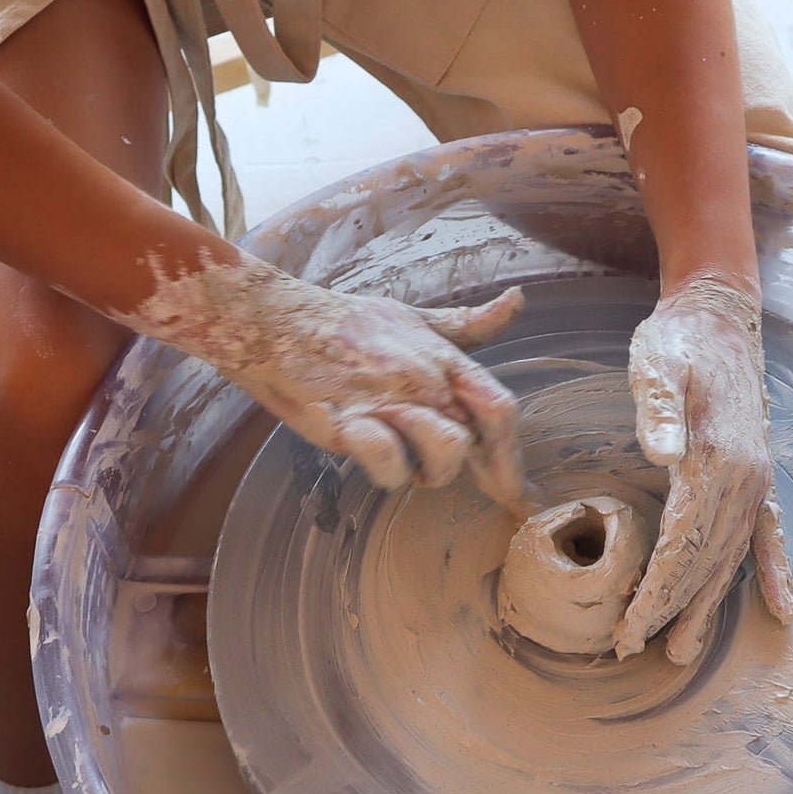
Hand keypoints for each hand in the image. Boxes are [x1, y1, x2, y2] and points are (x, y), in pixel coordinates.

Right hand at [128, 252, 528, 504]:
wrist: (276, 323)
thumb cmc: (346, 324)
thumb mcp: (415, 317)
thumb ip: (468, 324)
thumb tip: (516, 301)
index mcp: (445, 358)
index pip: (499, 407)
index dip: (511, 456)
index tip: (516, 492)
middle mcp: (425, 379)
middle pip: (475, 441)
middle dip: (466, 471)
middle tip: (440, 470)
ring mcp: (388, 400)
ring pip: (445, 455)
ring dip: (428, 471)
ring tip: (405, 459)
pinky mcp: (348, 422)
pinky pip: (390, 462)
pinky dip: (388, 472)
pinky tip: (373, 458)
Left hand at [615, 275, 792, 665]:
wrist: (720, 317)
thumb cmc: (679, 342)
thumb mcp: (657, 362)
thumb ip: (658, 407)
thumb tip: (662, 453)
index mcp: (716, 457)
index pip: (682, 543)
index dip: (656, 590)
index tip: (628, 627)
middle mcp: (744, 478)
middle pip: (706, 561)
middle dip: (671, 609)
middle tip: (635, 649)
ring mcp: (756, 480)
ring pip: (733, 558)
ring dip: (709, 606)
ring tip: (683, 651)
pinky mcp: (758, 476)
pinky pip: (769, 535)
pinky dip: (774, 573)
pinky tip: (782, 608)